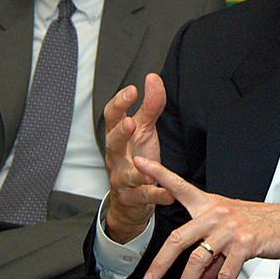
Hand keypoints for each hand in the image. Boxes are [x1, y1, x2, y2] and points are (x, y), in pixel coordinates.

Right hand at [103, 75, 171, 242]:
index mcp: (119, 137)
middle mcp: (116, 157)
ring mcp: (122, 179)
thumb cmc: (137, 158)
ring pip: (124, 174)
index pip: (112, 117)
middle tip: (130, 122)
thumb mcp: (145, 130)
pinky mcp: (132, 198)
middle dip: (120, 133)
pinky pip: (144, 196)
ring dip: (135, 169)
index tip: (132, 90)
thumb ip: (150, 106)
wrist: (132, 200)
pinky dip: (156, 195)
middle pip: (112, 144)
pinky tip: (167, 193)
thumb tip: (153, 77)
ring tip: (142, 161)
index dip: (119, 103)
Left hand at [133, 157, 279, 278]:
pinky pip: (226, 274)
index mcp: (211, 205)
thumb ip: (212, 254)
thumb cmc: (265, 225)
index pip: (180, 186)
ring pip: (199, 260)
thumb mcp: (233, 234)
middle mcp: (218, 214)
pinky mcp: (246, 244)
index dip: (158, 173)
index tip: (138, 163)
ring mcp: (231, 228)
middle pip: (180, 238)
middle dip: (161, 263)